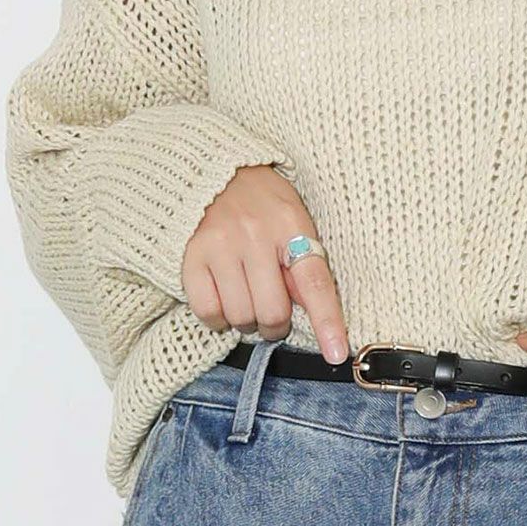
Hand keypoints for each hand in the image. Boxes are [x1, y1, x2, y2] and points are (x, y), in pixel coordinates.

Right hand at [181, 164, 350, 363]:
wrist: (210, 171)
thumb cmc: (261, 201)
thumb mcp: (293, 219)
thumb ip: (304, 264)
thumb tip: (314, 313)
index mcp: (290, 224)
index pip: (315, 282)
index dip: (328, 322)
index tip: (336, 353)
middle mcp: (254, 235)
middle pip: (273, 311)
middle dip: (276, 324)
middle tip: (272, 313)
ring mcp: (219, 246)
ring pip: (240, 317)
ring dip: (247, 321)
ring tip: (246, 298)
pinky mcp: (190, 258)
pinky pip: (208, 312)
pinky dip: (218, 318)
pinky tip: (223, 300)